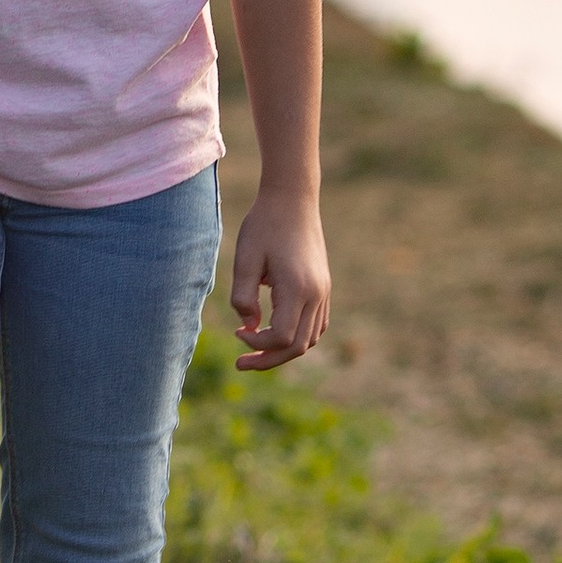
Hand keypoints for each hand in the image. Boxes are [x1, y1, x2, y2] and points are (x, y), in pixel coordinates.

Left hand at [228, 186, 328, 370]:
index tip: (237, 334)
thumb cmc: (264, 225)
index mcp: (297, 289)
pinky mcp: (324, 287)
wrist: (292, 198)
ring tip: (257, 349)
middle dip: (269, 359)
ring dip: (285, 350)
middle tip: (241, 363)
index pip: (282, 338)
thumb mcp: (245, 258)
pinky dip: (298, 336)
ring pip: (311, 339)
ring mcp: (324, 291)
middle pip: (299, 346)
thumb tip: (249, 327)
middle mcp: (316, 294)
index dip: (258, 346)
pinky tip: (276, 332)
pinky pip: (317, 324)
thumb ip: (243, 296)